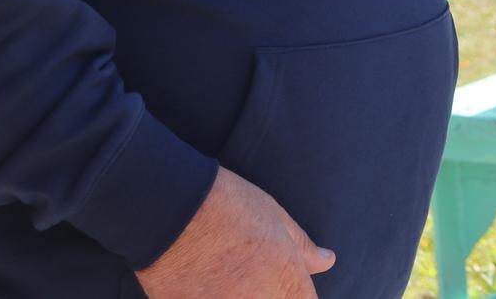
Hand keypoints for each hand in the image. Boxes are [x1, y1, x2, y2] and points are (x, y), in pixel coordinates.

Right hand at [137, 167, 332, 298]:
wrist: (168, 210)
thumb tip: (327, 260)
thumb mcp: (274, 217)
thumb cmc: (225, 205)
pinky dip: (211, 298)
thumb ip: (302, 248)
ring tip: (224, 276)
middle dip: (270, 293)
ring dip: (238, 294)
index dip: (296, 295)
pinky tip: (204, 285)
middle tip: (246, 272)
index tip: (283, 284)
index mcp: (286, 278)